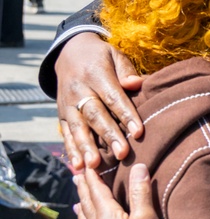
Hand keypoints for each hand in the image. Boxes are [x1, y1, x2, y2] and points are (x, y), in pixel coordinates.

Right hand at [56, 32, 144, 169]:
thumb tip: (136, 83)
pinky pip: (66, 133)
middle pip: (95, 115)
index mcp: (95, 74)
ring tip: (95, 165)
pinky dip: (71, 150)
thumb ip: (126, 70)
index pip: (113, 97)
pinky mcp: (61, 114)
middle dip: (108, 135)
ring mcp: (67, 103)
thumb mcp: (115, 55)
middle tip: (122, 154)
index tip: (139, 132)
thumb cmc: (101, 57)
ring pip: (77, 127)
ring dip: (86, 147)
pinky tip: (78, 166)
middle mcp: (78, 90)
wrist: (69, 53)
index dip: (126, 115)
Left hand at [75, 164, 159, 218]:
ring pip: (85, 218)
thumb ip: (141, 191)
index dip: (92, 177)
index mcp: (106, 214)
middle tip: (77, 176)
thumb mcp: (146, 216)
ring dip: (81, 205)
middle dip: (83, 188)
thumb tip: (138, 166)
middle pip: (87, 202)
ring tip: (77, 199)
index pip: (96, 190)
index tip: (87, 164)